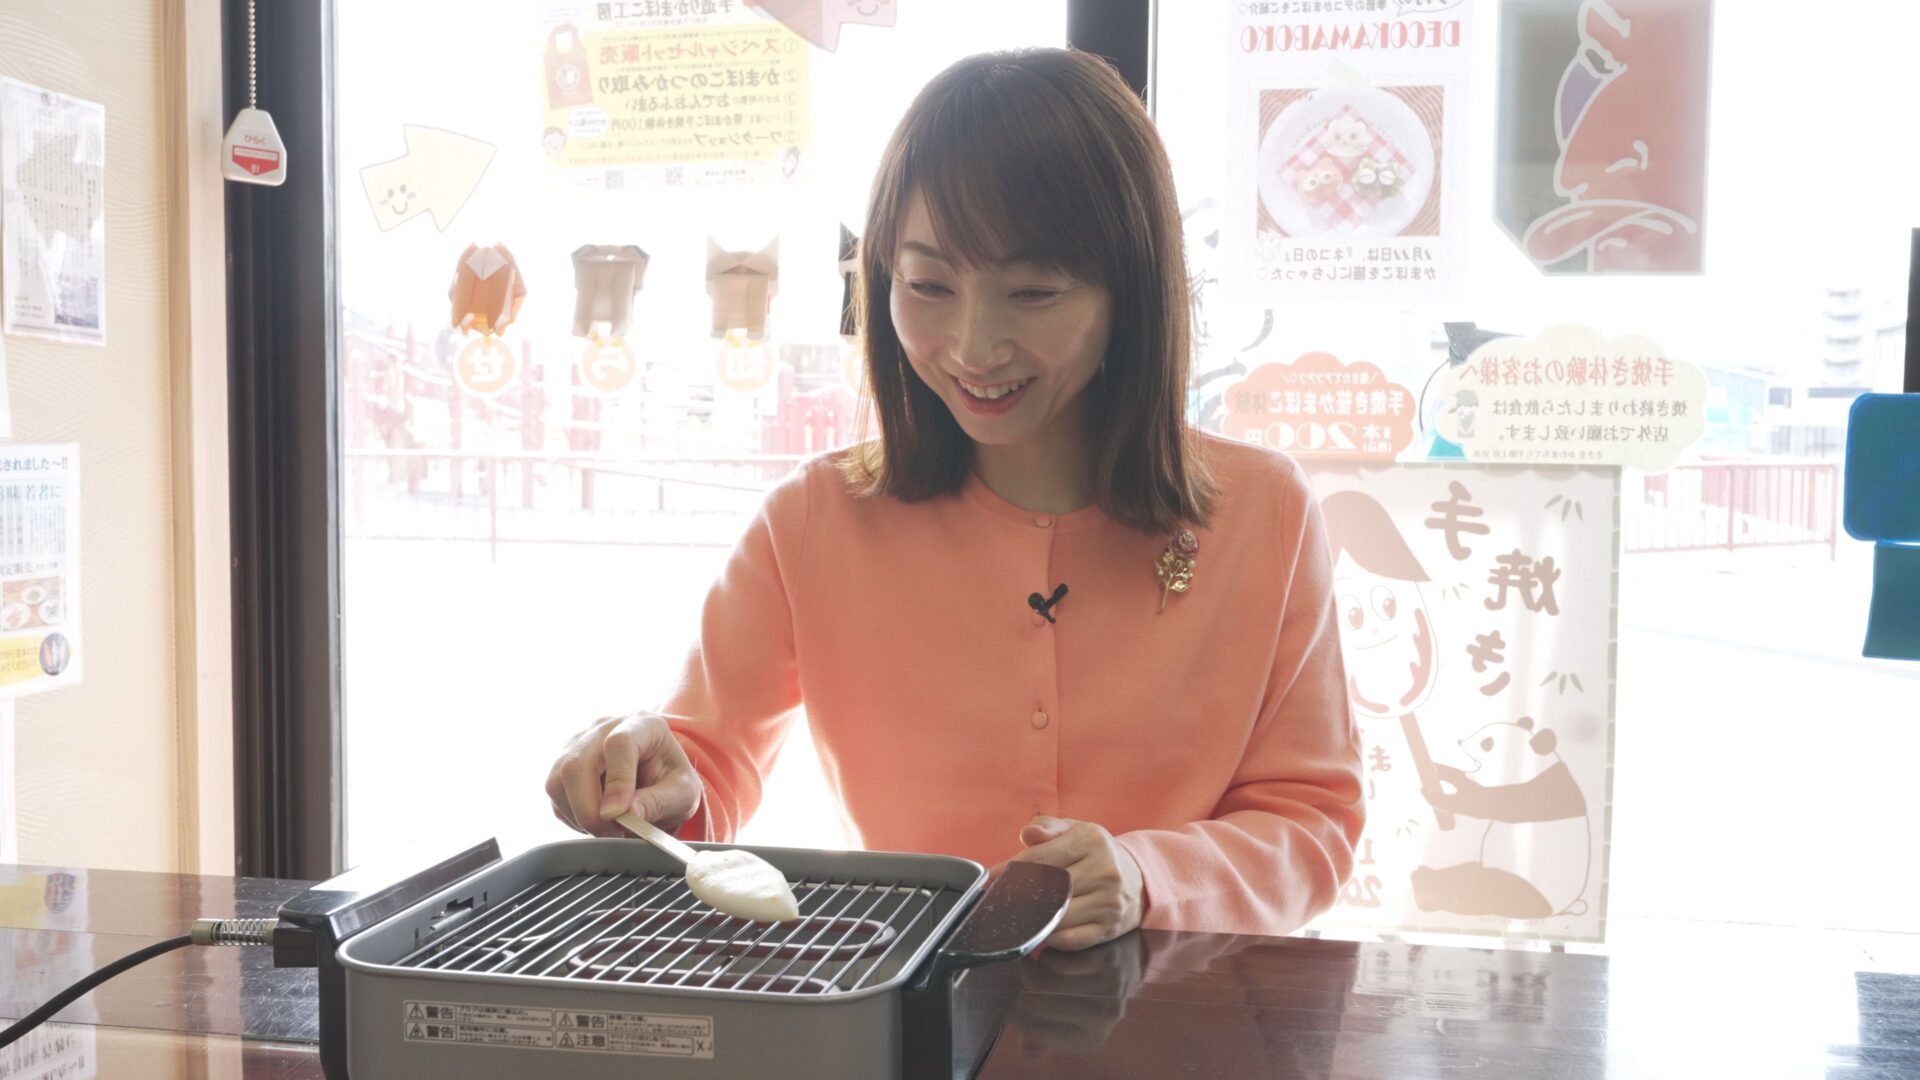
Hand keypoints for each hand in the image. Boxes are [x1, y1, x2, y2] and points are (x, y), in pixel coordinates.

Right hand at [545, 713, 702, 836]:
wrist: (659, 777)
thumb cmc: (672, 780)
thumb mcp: (683, 793)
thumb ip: (659, 802)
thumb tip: (627, 814)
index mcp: (641, 724)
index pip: (619, 744)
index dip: (617, 782)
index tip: (619, 815)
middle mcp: (603, 729)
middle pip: (577, 764)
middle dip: (589, 809)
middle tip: (613, 832)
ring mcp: (578, 745)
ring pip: (558, 782)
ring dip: (579, 815)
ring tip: (610, 828)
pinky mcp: (563, 766)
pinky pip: (556, 797)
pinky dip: (573, 817)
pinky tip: (599, 820)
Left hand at [1009, 816, 1144, 950]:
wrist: (1139, 880)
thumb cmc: (1097, 854)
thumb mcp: (1076, 830)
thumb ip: (1048, 827)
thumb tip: (1027, 834)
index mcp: (1092, 841)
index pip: (1041, 857)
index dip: (1011, 869)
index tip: (991, 878)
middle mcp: (1105, 871)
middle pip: (1047, 889)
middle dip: (1019, 896)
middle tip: (1000, 900)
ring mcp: (1109, 902)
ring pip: (1057, 917)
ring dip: (1034, 918)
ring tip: (1020, 913)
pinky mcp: (1109, 928)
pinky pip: (1070, 940)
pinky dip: (1051, 937)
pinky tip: (1045, 927)